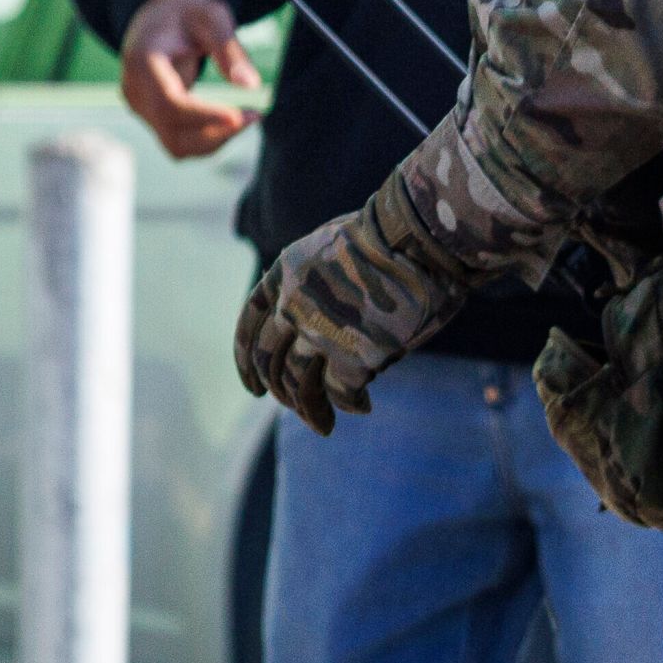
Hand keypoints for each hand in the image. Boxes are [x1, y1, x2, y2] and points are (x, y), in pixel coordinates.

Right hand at [119, 0, 260, 160]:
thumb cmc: (187, 11)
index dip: (204, 115)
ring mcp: (139, 107)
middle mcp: (134, 88)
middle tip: (255, 115)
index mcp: (143, 60)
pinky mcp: (151, 118)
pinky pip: (179, 143)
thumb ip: (230, 48)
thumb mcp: (211, 16)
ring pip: (176, 145)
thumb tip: (251, 85)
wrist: (158, 16)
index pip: (169, 102)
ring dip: (215, 141)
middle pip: (173, 130)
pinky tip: (231, 121)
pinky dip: (208, 139)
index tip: (239, 117)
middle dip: (217, 131)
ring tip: (247, 118)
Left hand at [236, 182, 472, 433]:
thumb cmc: (388, 235)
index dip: (246, 362)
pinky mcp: (354, 357)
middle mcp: (291, 308)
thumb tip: (325, 315)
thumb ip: (316, 281)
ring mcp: (319, 335)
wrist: (416, 237)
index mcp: (282, 276)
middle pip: (271, 363)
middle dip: (278, 392)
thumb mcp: (329, 247)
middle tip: (292, 409)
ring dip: (311, 413)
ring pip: (300, 387)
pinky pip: (343, 395)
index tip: (253, 386)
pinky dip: (351, 406)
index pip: (249, 326)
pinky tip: (364, 407)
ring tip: (324, 426)